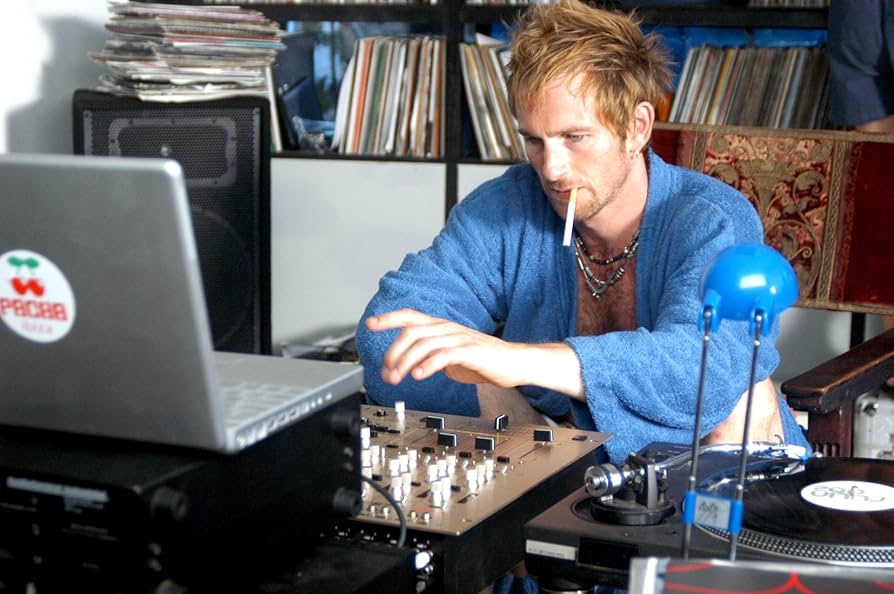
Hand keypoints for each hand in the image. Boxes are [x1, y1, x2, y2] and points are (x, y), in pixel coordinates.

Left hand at [365, 309, 524, 385]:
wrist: (513, 363)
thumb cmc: (482, 359)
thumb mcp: (449, 355)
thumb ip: (430, 355)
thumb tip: (409, 366)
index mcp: (440, 327)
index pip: (410, 316)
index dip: (389, 318)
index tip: (370, 324)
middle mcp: (447, 328)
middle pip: (411, 332)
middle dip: (393, 352)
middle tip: (386, 372)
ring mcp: (459, 338)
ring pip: (424, 343)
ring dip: (405, 362)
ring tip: (397, 378)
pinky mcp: (470, 351)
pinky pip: (444, 355)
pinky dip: (428, 364)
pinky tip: (419, 375)